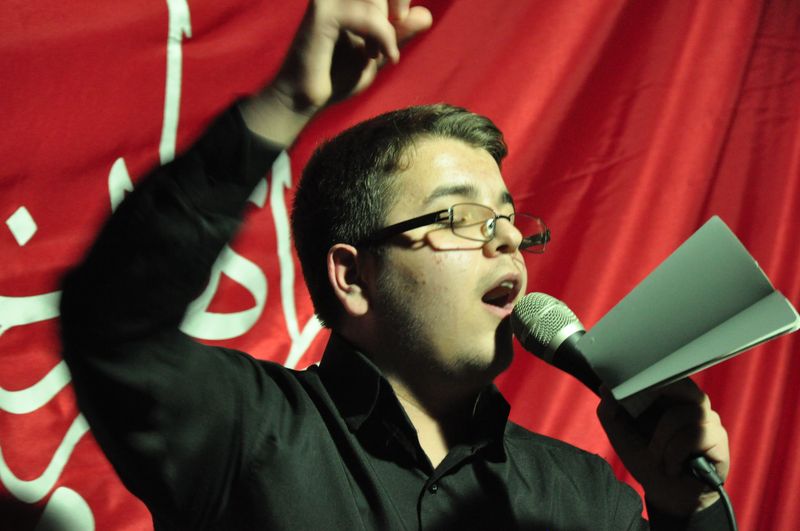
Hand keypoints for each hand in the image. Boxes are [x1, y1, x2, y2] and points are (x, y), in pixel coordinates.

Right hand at [241, 0, 432, 144]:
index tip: (401, 20)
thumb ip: (398, 34)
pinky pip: (366, 15)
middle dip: (398, 2)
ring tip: (375, 53)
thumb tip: (426, 14)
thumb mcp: (376, 54)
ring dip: (386, 28)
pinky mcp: (322, 14)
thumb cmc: (335, 78)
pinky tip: (375, 56)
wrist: (304, 101)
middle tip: (395, 30)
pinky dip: (381, 37)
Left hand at [596, 379, 729, 515]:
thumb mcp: (621, 435)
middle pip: (680, 384)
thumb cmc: (647, 458)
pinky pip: (692, 436)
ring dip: (660, 442)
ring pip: (680, 415)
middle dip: (656, 396)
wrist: (667, 494)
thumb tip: (605, 387)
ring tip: (657, 457)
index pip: (664, 372)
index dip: (649, 372)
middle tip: (640, 413)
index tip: (632, 374)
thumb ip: (610, 411)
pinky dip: (674, 454)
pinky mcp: (718, 438)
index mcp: (670, 397)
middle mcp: (692, 403)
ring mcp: (708, 419)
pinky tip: (673, 466)